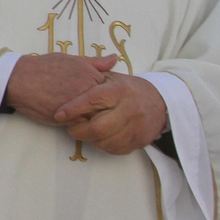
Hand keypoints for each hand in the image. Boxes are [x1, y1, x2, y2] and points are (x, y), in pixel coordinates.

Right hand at [3, 53, 115, 125]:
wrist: (20, 79)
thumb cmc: (43, 67)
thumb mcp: (70, 59)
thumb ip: (94, 62)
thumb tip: (115, 58)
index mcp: (91, 75)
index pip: (110, 91)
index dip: (104, 96)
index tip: (96, 97)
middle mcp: (88, 90)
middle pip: (106, 106)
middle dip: (100, 109)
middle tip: (87, 108)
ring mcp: (79, 105)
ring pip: (96, 118)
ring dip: (90, 118)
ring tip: (80, 115)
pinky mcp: (69, 119)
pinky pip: (83, 127)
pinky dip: (80, 126)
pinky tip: (71, 120)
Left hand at [54, 73, 168, 154]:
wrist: (161, 101)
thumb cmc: (127, 88)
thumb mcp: (111, 77)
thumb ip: (91, 75)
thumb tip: (68, 69)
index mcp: (119, 91)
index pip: (92, 100)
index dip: (73, 109)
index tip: (59, 114)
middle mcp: (130, 109)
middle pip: (98, 128)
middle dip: (78, 130)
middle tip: (69, 127)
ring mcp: (136, 127)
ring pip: (105, 142)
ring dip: (89, 139)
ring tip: (83, 131)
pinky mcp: (140, 141)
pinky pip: (115, 149)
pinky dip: (102, 145)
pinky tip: (98, 137)